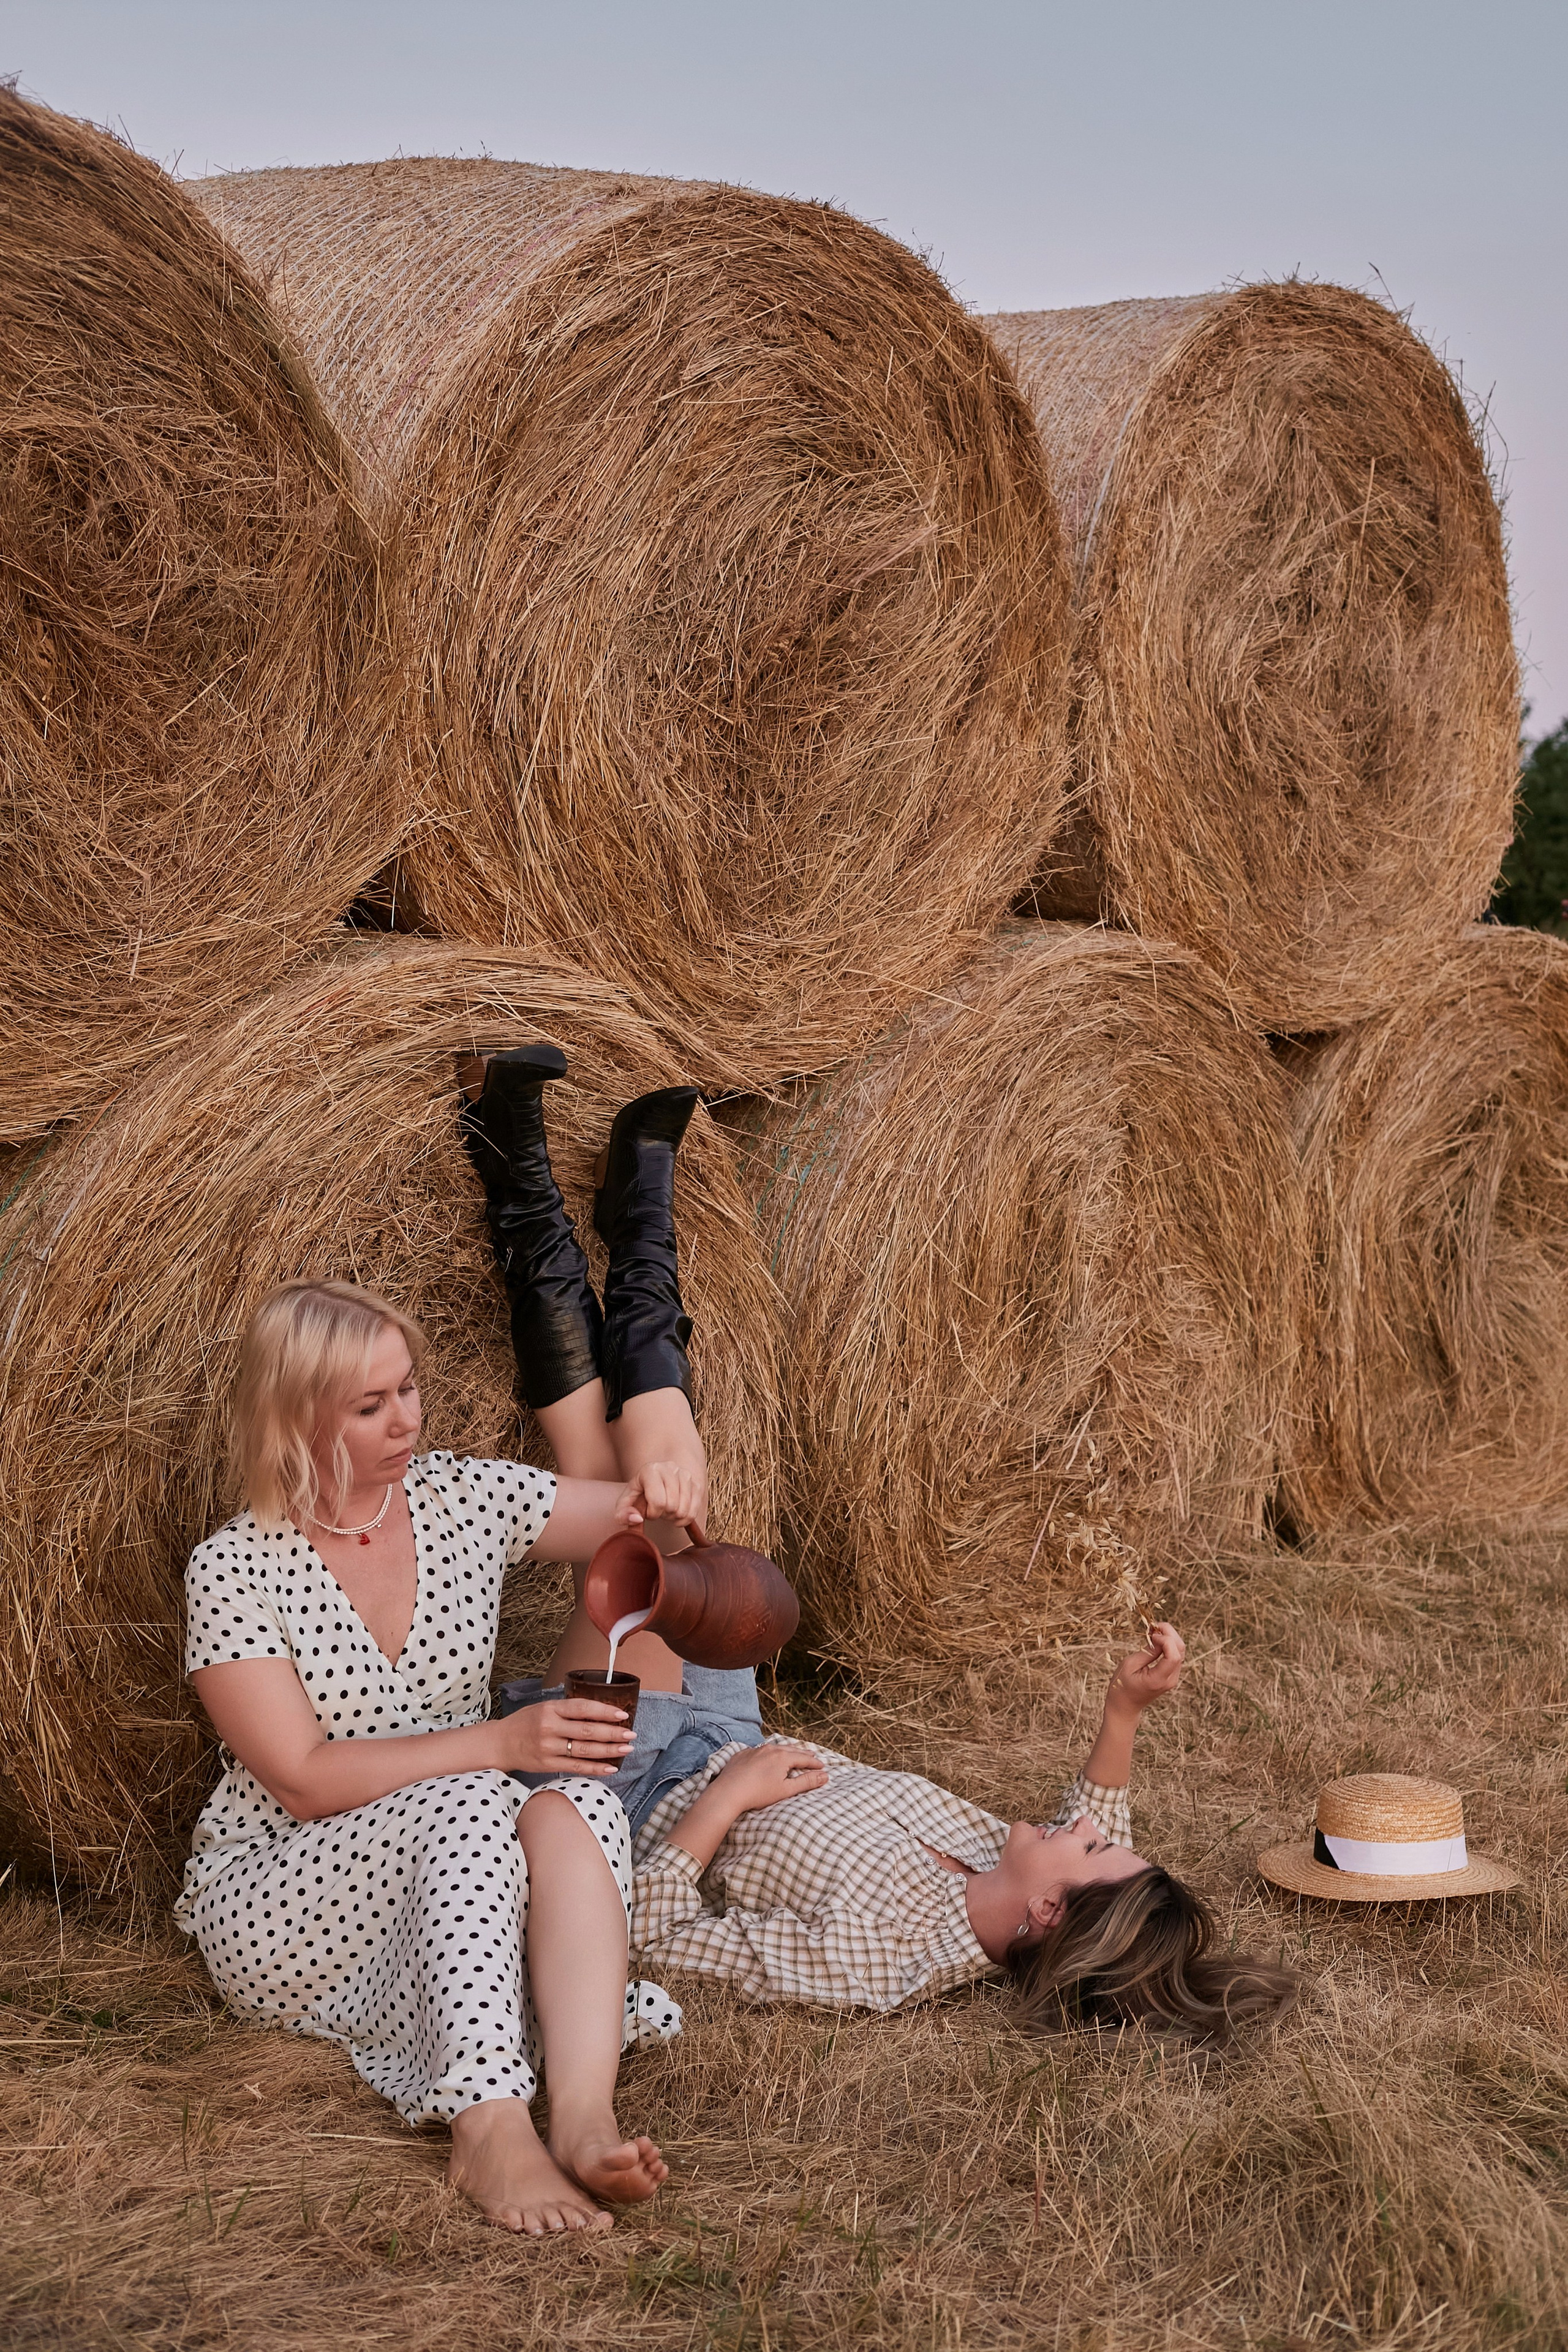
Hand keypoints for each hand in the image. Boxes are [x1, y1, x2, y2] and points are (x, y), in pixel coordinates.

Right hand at [496, 1697, 635, 1778]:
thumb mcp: (543, 1708)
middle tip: (631, 1734)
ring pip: (584, 1750)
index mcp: (550, 1709)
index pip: (583, 1708)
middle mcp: (549, 1727)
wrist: (500, 1743)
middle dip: (612, 1733)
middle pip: (587, 1730)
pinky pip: (576, 1767)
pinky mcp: (547, 1765)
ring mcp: (548, 1748)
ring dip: (609, 1750)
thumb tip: (599, 1712)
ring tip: (626, 1749)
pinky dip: (595, 1768)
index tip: (623, 1715)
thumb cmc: (525, 1723)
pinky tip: (611, 1767)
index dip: (605, 1711)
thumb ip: (567, 1710)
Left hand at [615, 1460, 707, 1545]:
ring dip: (673, 1517)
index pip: (658, 1502)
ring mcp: (686, 1475)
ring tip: (666, 1509)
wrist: (657, 1478)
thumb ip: (622, 1513)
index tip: (647, 1509)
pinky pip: (693, 1513)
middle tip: (658, 1510)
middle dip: (663, 1515)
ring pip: (683, 1511)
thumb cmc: (640, 1492)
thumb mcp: (626, 1501)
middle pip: (672, 1507)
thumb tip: (637, 1519)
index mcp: (650, 1470)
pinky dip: (684, 1519)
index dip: (651, 1513)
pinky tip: (676, 1513)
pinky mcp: (696, 1484)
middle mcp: (670, 1468)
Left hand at [663, 1740, 827, 1868]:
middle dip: (802, 1753)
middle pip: (790, 1749)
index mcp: (782, 1756)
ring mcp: (754, 1750)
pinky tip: (767, 1757)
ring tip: (792, 1753)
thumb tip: (825, 1776)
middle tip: (812, 1756)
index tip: (823, 1766)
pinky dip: (768, 1753)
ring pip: (775, 1747)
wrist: (728, 1792)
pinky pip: (759, 1750)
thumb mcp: (786, 1790)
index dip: (814, 1762)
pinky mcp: (741, 1754)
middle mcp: (769, 1749)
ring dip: (786, 1751)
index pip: (803, 1758)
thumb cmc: (758, 1793)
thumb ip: (806, 1782)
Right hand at [1106, 1622, 1185, 1715]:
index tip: (1150, 1634)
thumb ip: (1147, 1652)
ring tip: (1153, 1632)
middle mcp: (1170, 1680)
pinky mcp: (1171, 1675)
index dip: (1165, 1640)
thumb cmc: (1122, 1686)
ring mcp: (1173, 1678)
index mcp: (1159, 1680)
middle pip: (1180, 1650)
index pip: (1173, 1656)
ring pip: (1180, 1651)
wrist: (1125, 1706)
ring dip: (1169, 1637)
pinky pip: (1175, 1655)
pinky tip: (1156, 1640)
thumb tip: (1159, 1637)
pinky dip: (1168, 1644)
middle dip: (1169, 1633)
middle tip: (1153, 1627)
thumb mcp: (1129, 1665)